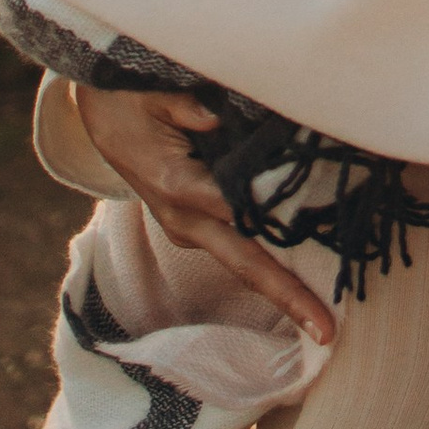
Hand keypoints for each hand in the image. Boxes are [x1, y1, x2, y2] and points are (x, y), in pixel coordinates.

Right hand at [73, 88, 337, 346]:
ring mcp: (187, 227)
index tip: (318, 259)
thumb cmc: (130, 99)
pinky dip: (270, 265)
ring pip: (242, 262)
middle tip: (327, 334)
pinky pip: (236, 247)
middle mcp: (184, 218)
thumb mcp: (154, 95)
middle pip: (245, 262)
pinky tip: (304, 282)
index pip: (239, 216)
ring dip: (283, 289)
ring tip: (323, 322)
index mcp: (178, 187)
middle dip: (287, 297)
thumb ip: (188, 106)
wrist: (100, 113)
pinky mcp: (193, 225)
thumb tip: (217, 115)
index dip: (278, 237)